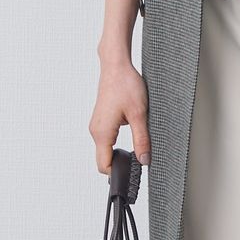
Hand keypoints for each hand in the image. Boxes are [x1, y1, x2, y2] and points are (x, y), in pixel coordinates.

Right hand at [90, 55, 150, 170]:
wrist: (116, 66)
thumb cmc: (125, 85)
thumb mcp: (139, 114)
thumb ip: (142, 140)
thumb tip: (144, 160)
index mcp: (102, 133)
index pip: (104, 166)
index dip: (118, 173)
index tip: (133, 172)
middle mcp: (96, 131)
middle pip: (103, 160)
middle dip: (119, 164)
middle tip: (139, 160)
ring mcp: (97, 125)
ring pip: (105, 149)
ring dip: (119, 152)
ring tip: (137, 146)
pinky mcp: (101, 120)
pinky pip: (106, 139)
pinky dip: (116, 143)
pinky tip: (131, 132)